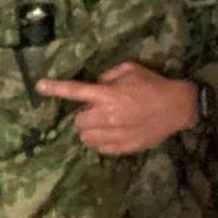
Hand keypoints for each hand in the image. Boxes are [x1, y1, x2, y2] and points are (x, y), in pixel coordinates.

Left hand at [37, 62, 197, 155]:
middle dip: (83, 114)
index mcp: (109, 94)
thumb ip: (108, 75)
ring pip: (87, 137)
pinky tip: (113, 132)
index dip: (56, 88)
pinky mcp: (124, 147)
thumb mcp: (131, 69)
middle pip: (78, 121)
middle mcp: (109, 116)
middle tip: (97, 108)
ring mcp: (116, 134)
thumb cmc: (154, 84)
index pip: (76, 91)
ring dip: (90, 129)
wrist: (178, 107)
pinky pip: (101, 148)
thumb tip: (95, 84)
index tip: (39, 86)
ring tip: (104, 122)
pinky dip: (101, 141)